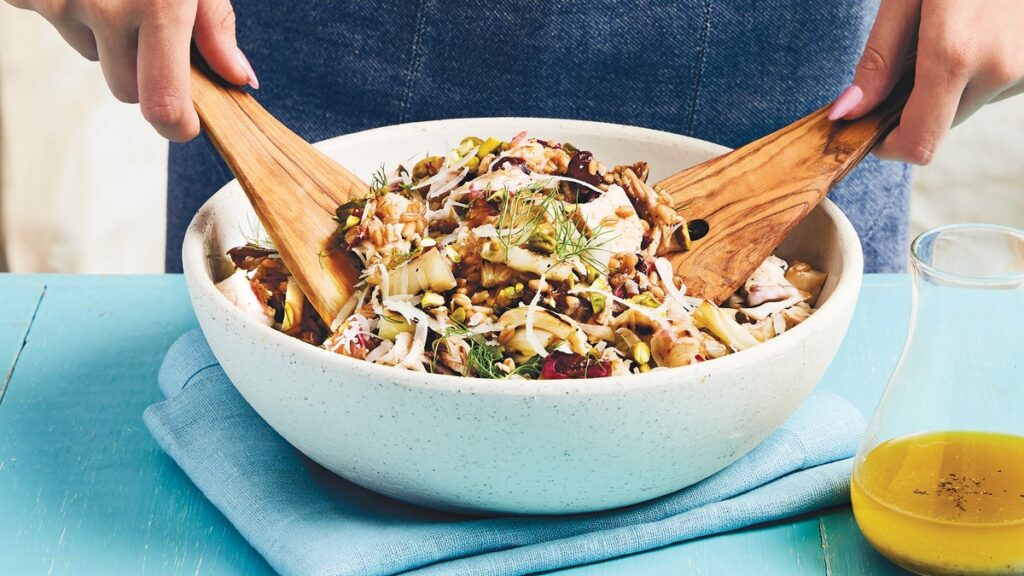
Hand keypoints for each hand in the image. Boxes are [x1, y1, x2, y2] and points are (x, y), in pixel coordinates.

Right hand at [5, 0, 256, 141]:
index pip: (161, 103)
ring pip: (90, 53)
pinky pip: (52, 19)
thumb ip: (216, 26)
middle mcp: (106, 8)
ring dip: (104, 33)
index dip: (176, 124)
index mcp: (158, 7)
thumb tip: (238, 78)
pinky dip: (68, 6)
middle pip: (126, 89)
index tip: (185, 123)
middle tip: (149, 25)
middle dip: (142, 70)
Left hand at [828, 0, 1023, 164]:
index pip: (919, 144)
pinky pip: (998, 84)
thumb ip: (879, 59)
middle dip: (916, 106)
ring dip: (950, 85)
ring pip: (971, 104)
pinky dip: (979, 69)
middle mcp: (1000, 69)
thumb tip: (848, 112)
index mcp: (955, 55)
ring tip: (952, 29)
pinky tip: (979, 29)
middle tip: (908, 60)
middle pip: (942, 125)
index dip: (889, 146)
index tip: (870, 128)